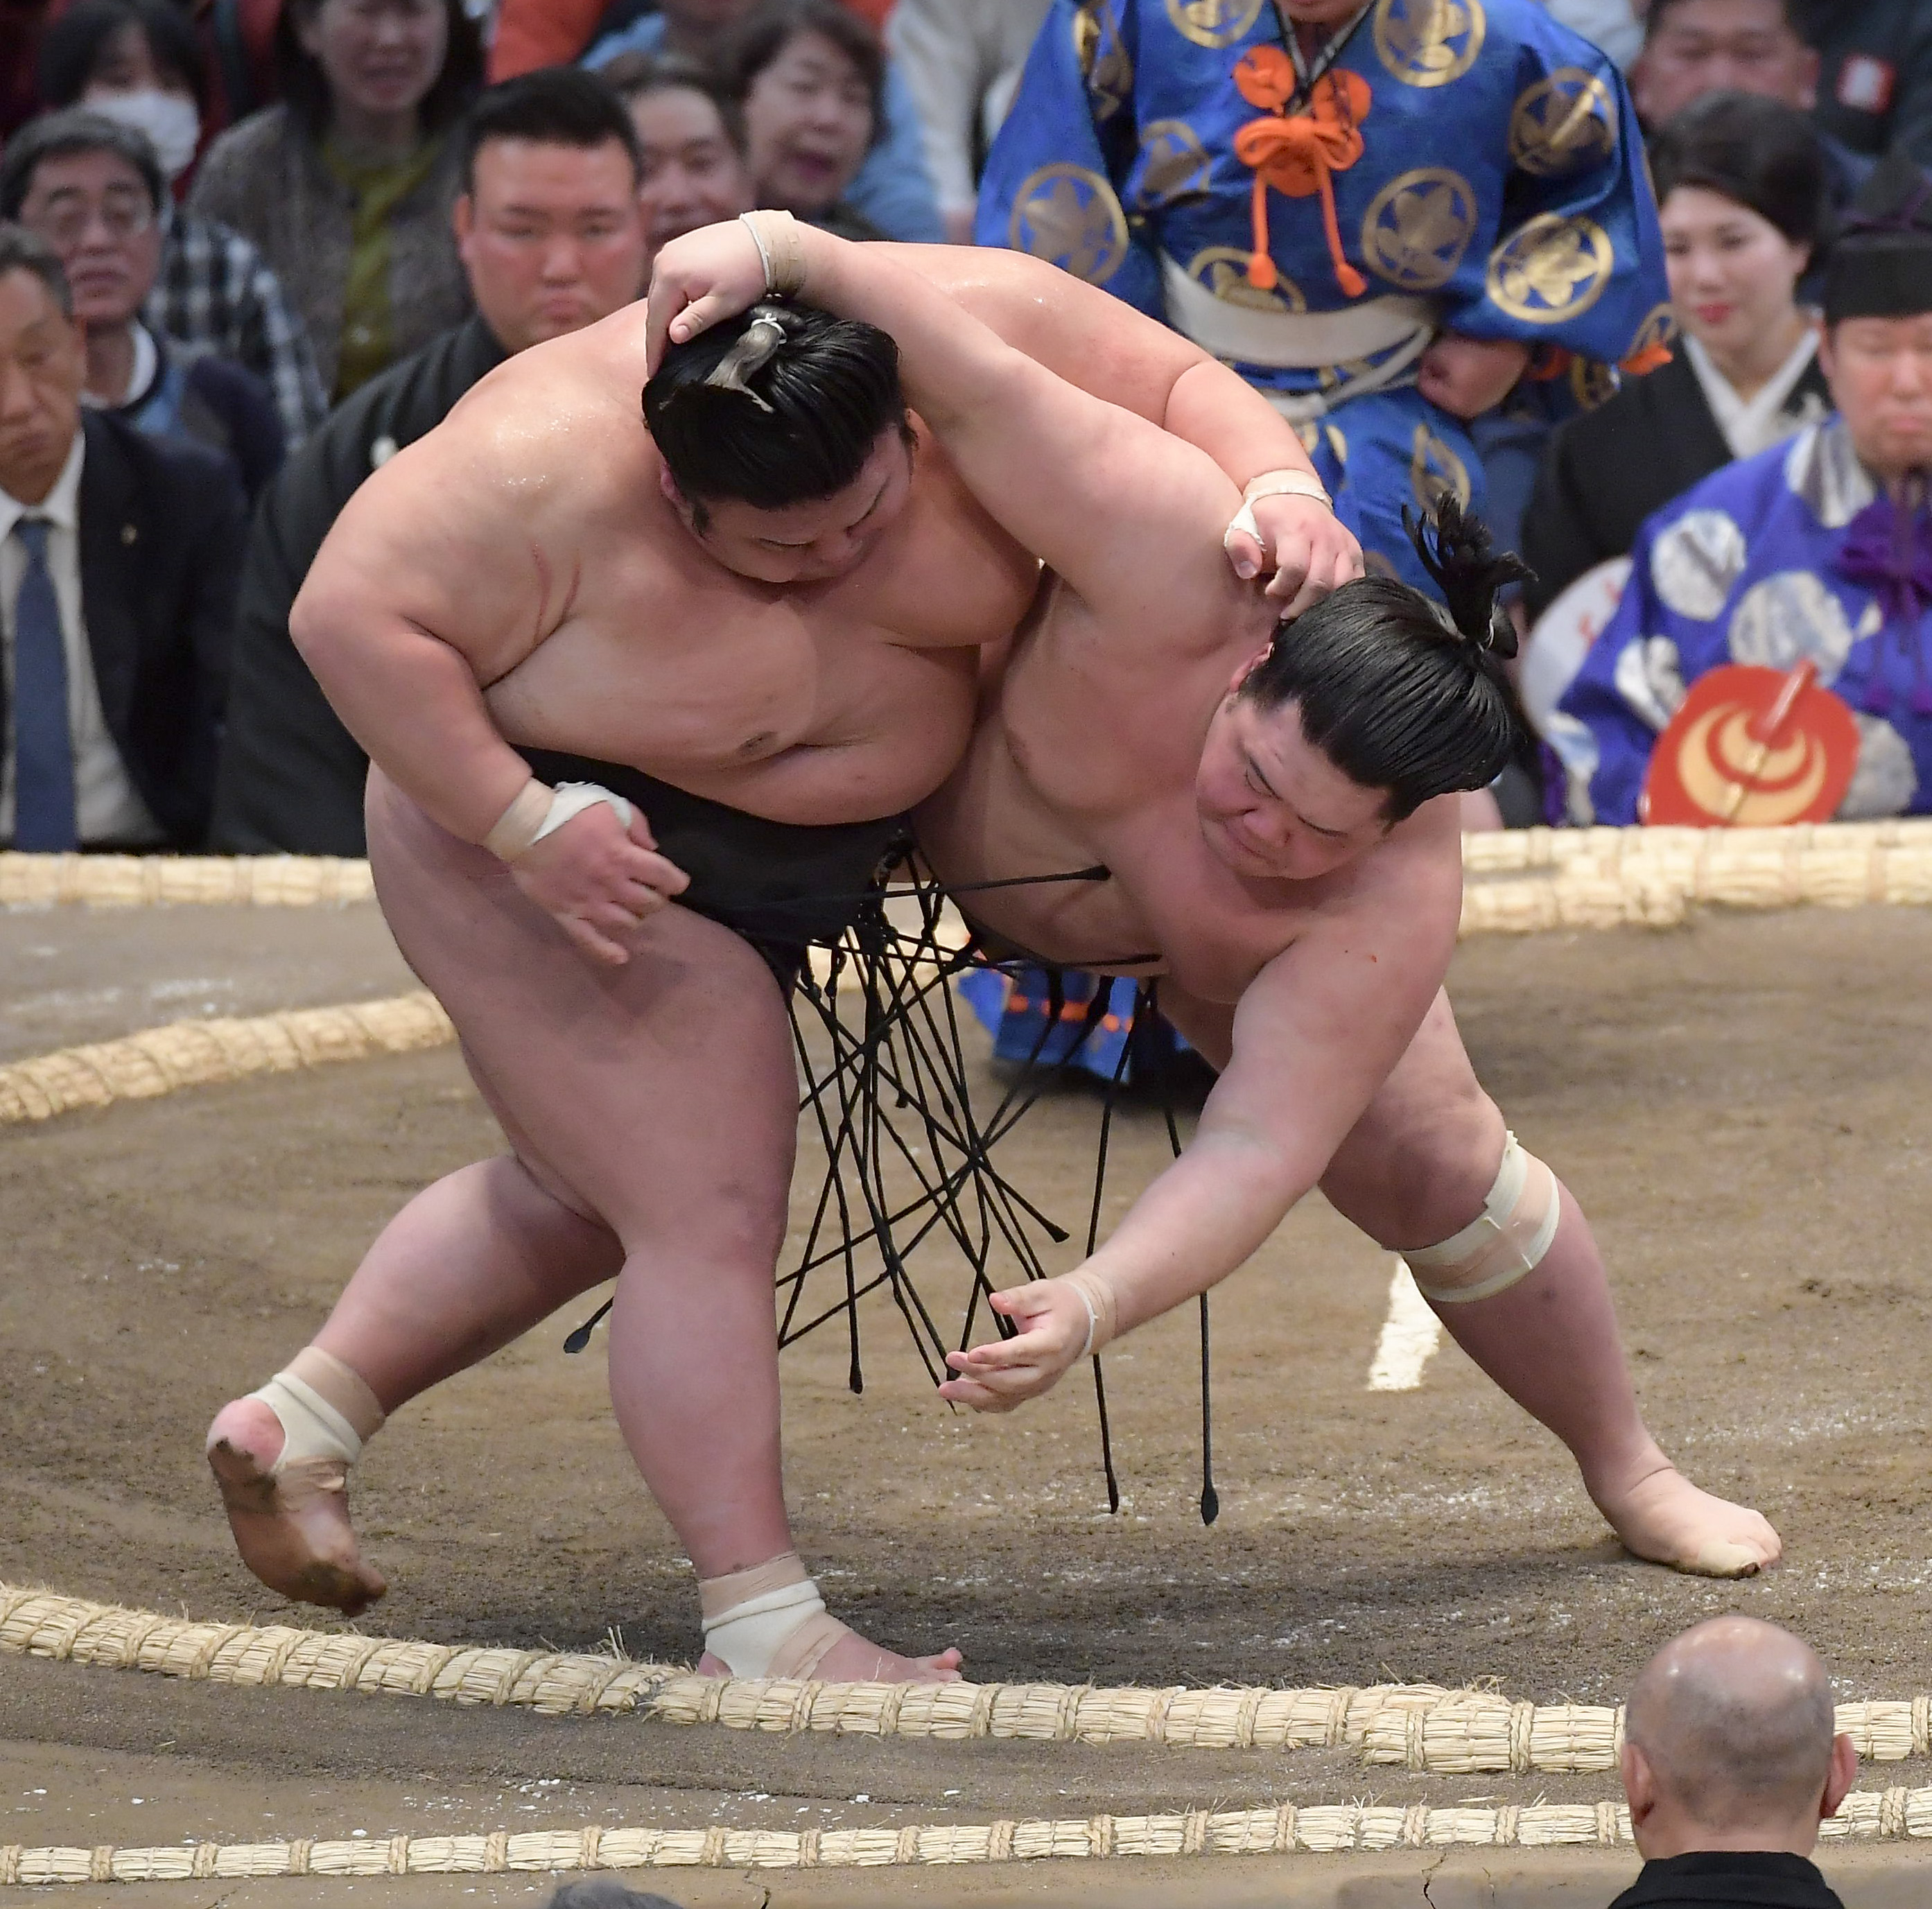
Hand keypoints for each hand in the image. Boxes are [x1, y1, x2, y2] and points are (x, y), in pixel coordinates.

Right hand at [509, 801, 689, 965]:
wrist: (525, 826)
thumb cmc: (570, 811)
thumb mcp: (612, 806)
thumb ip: (638, 826)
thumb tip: (653, 850)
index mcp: (624, 856)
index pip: (665, 877)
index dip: (676, 881)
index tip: (675, 881)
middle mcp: (612, 885)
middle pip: (650, 904)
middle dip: (657, 898)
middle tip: (650, 890)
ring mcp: (590, 904)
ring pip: (628, 923)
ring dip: (637, 916)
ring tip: (632, 907)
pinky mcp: (568, 915)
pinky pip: (590, 941)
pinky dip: (608, 952)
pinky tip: (621, 957)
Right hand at [644, 220, 772, 376]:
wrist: (762, 241)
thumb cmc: (746, 275)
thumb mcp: (723, 304)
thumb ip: (696, 320)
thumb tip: (672, 337)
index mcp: (670, 275)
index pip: (656, 321)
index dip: (654, 350)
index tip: (653, 373)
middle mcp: (663, 260)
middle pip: (654, 308)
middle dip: (656, 337)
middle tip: (658, 365)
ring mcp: (669, 252)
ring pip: (660, 295)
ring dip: (663, 319)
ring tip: (666, 345)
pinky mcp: (678, 249)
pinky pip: (667, 282)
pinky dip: (670, 301)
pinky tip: (676, 317)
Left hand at [938, 1278, 1092, 1412]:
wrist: (1083, 1322)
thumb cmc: (1060, 1303)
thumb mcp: (1042, 1292)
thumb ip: (1018, 1298)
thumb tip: (995, 1300)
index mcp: (1051, 1344)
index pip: (1019, 1353)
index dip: (994, 1355)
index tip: (970, 1353)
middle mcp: (1046, 1370)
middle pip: (1008, 1381)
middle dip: (976, 1375)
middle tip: (950, 1360)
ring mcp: (1040, 1384)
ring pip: (1005, 1397)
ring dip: (974, 1396)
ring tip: (945, 1389)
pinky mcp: (1033, 1389)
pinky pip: (1007, 1402)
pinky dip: (984, 1402)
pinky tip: (963, 1396)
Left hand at [1225, 494, 1365, 617]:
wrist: (1293, 495)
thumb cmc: (1265, 519)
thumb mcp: (1243, 527)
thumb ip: (1240, 548)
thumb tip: (1248, 572)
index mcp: (1297, 530)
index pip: (1295, 568)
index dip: (1281, 588)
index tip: (1269, 592)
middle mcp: (1325, 536)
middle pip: (1320, 582)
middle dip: (1301, 605)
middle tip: (1285, 615)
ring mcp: (1344, 544)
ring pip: (1342, 585)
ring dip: (1322, 605)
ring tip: (1303, 611)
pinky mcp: (1355, 551)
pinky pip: (1356, 581)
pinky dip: (1341, 597)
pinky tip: (1322, 603)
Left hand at [1415, 333, 1531, 420]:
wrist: (1516, 342)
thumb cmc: (1474, 348)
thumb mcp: (1441, 351)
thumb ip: (1426, 361)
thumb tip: (1425, 365)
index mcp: (1453, 405)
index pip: (1424, 388)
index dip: (1424, 368)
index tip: (1431, 352)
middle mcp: (1469, 412)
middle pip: (1442, 393)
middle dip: (1440, 375)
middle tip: (1445, 355)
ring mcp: (1486, 404)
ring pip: (1458, 391)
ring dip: (1455, 376)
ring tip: (1462, 358)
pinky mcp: (1498, 394)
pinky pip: (1475, 388)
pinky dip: (1471, 377)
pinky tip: (1477, 363)